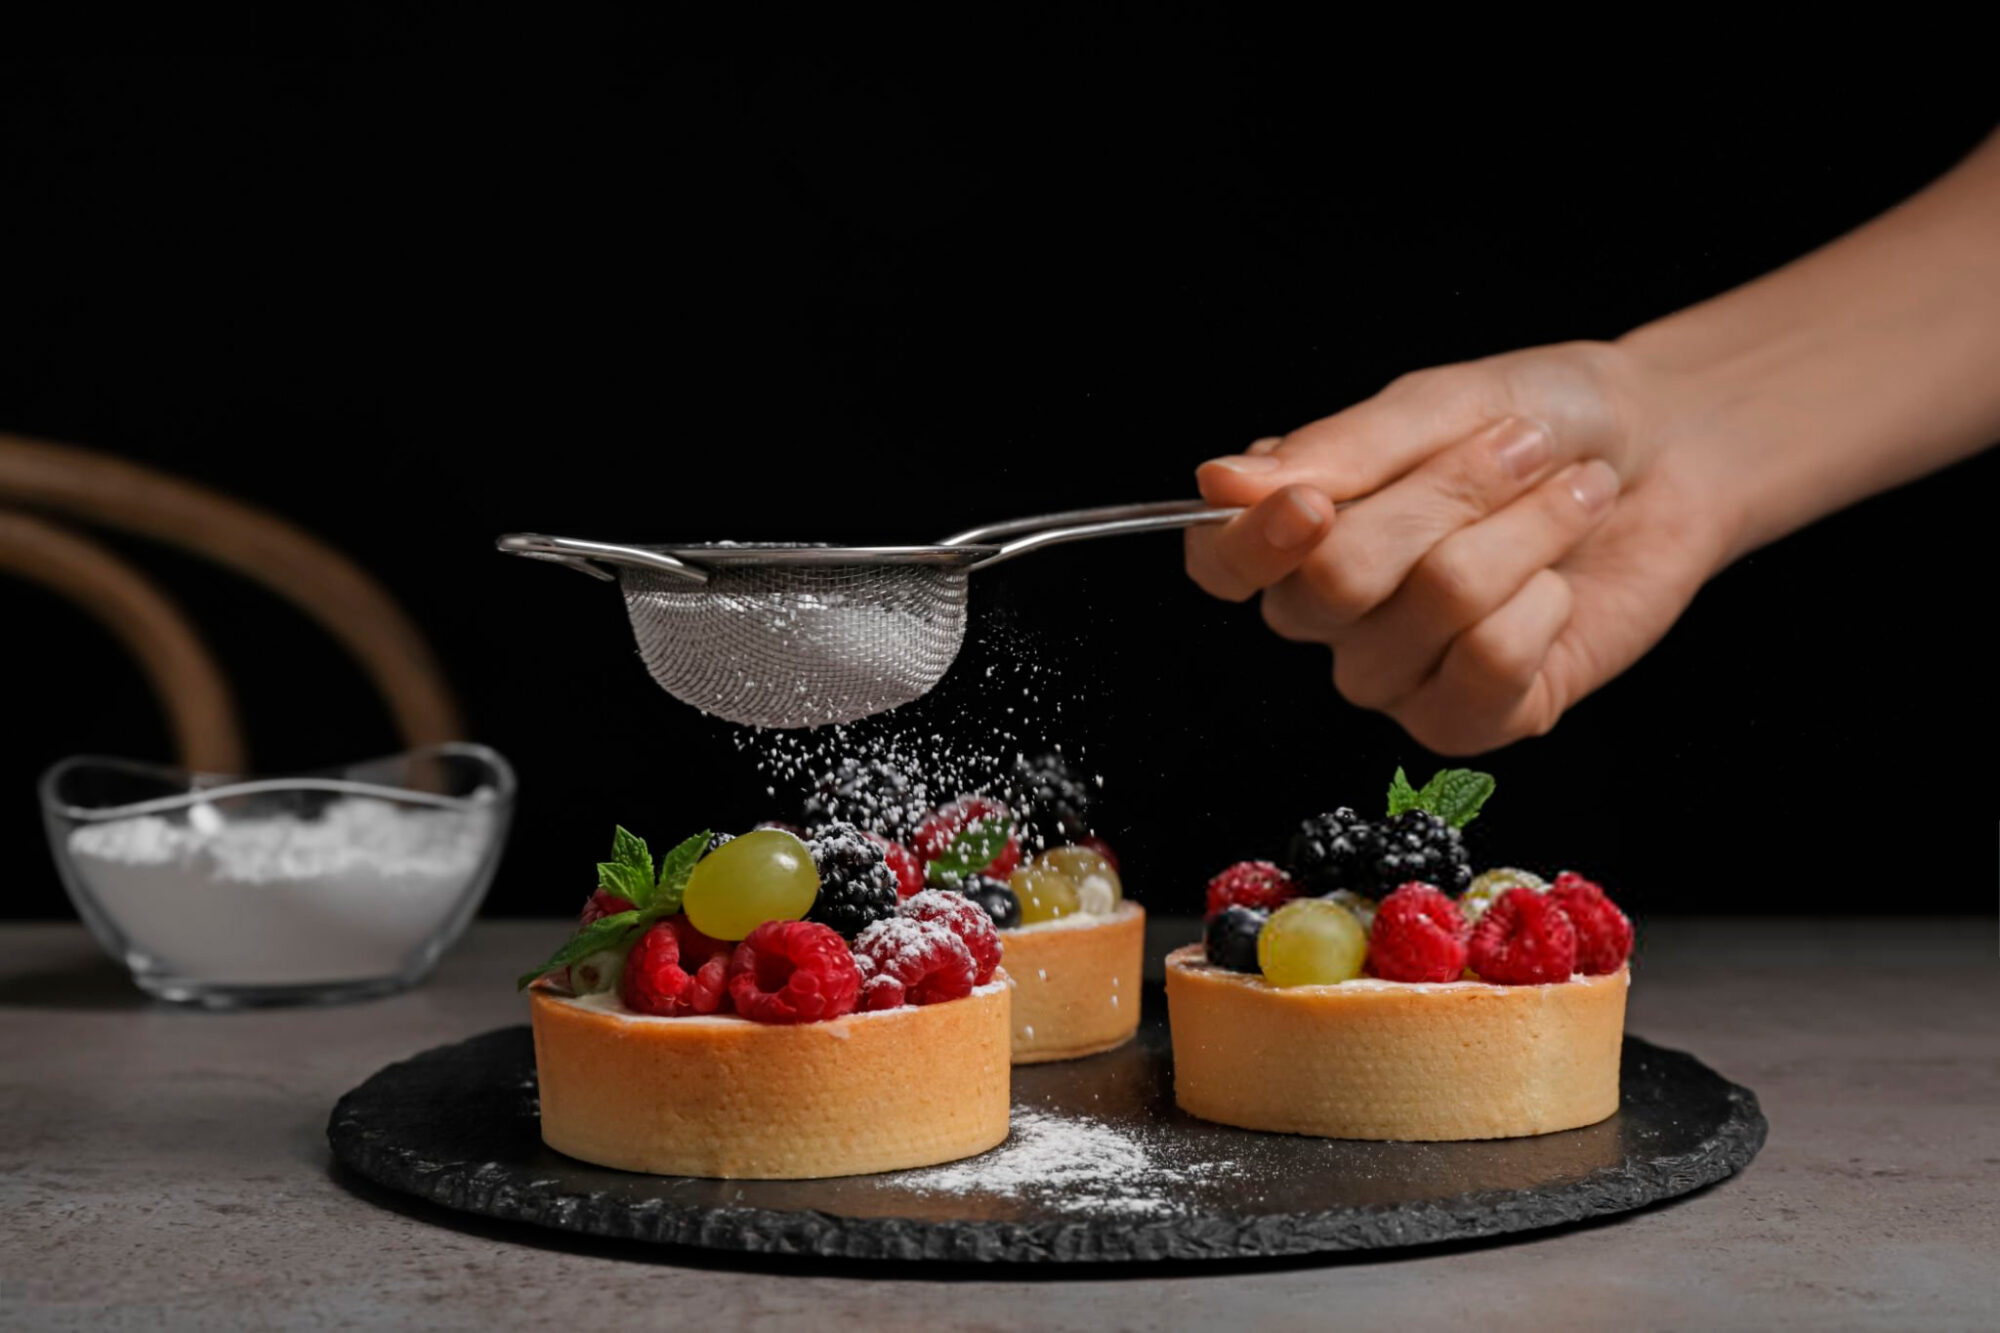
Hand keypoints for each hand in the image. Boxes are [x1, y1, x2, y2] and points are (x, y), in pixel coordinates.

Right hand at [1186, 342, 1734, 753]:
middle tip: (1520, 447)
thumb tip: (1216, 483)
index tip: (1312, 502)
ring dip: (1524, 533)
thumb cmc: (1540, 420)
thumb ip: (1334, 451)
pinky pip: (1489, 668)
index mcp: (1297, 530)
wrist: (1669, 453)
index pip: (1220, 564)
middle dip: (1448, 496)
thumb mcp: (1437, 406)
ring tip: (1570, 496)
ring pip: (1432, 610)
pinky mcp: (1474, 721)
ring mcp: (1398, 676)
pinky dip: (1547, 603)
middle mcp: (1331, 615)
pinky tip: (1561, 584)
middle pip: (1335, 582)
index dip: (1252, 544)